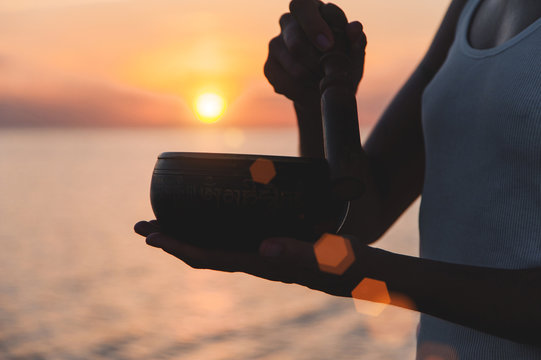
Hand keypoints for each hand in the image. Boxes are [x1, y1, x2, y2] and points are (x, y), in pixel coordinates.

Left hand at [134, 220, 368, 297]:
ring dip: (188, 231)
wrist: (366, 273)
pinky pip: (236, 236)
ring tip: (164, 218)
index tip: (153, 236)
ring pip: (217, 243)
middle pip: (204, 251)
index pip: (212, 258)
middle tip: (142, 224)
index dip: (180, 247)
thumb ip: (301, 255)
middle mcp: (258, 260)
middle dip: (172, 238)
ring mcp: (265, 253)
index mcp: (265, 265)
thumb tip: (265, 249)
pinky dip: (214, 226)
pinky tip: (212, 214)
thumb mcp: (330, 259)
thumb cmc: (351, 268)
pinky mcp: (275, 244)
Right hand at [264, 0, 366, 107]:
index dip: (314, 24)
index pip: (303, 5)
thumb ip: (356, 40)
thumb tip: (355, 28)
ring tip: (321, 83)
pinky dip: (298, 90)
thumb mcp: (354, 55)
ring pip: (287, 57)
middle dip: (309, 53)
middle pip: (291, 31)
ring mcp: (276, 44)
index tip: (328, 46)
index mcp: (312, 11)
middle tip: (323, 68)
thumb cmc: (341, 67)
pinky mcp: (269, 66)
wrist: (325, 95)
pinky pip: (281, 79)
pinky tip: (307, 92)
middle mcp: (290, 22)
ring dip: (308, 75)